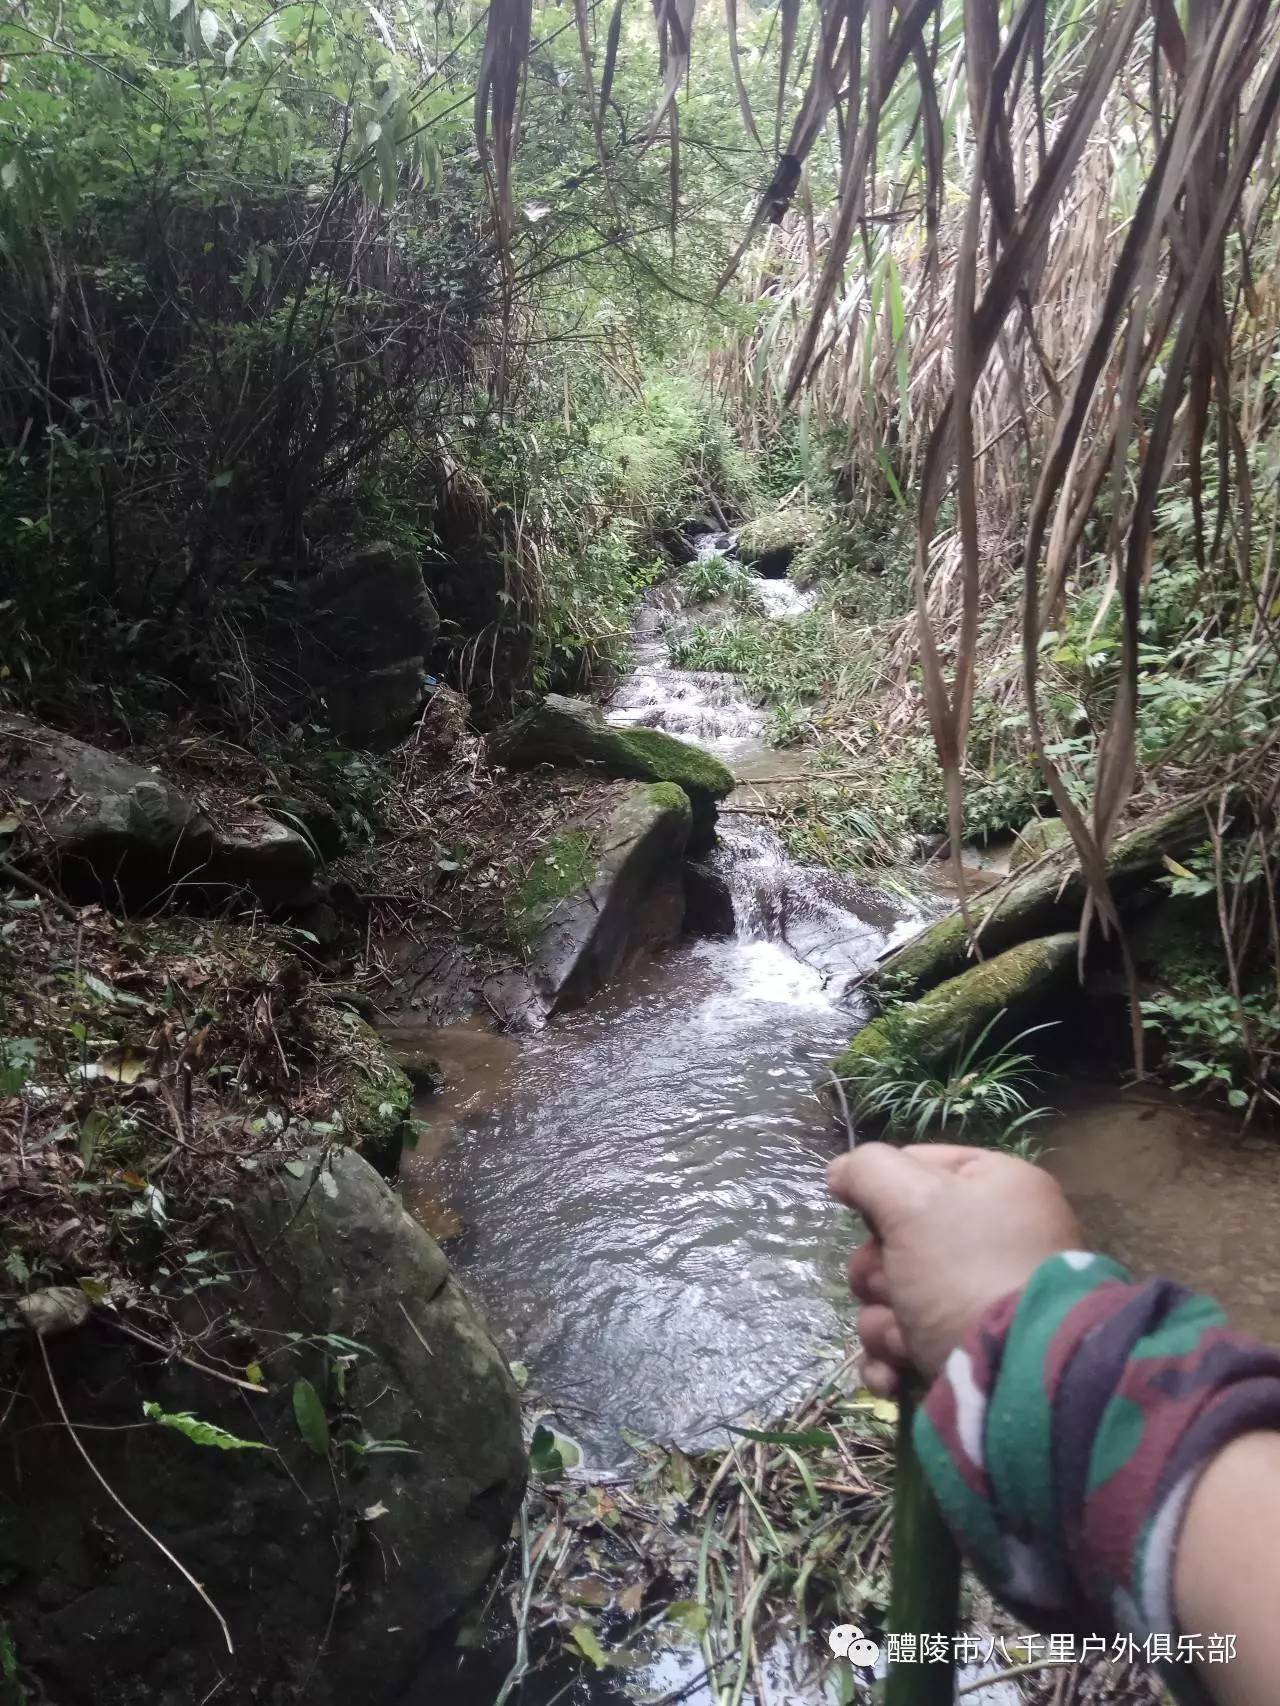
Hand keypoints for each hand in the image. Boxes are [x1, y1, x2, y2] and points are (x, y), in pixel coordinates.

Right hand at [827, 1142, 1082, 1395]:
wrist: (1015, 1378)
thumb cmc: (966, 1272)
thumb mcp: (914, 1200)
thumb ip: (869, 1171)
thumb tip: (842, 1172)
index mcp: (996, 1189)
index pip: (917, 1166)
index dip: (883, 1192)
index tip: (873, 1218)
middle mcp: (991, 1241)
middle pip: (895, 1240)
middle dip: (878, 1273)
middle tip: (892, 1286)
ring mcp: (977, 1301)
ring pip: (891, 1297)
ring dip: (882, 1321)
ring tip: (903, 1340)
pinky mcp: (961, 1353)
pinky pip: (902, 1346)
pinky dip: (890, 1360)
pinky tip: (896, 1373)